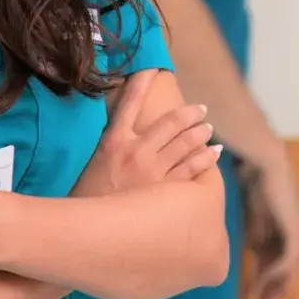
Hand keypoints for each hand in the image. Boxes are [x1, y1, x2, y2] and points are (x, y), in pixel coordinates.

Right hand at [75, 68, 223, 197]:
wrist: (85, 230)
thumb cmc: (86, 198)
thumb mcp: (92, 164)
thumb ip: (109, 145)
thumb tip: (122, 131)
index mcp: (113, 141)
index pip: (131, 102)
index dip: (143, 82)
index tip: (154, 68)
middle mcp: (136, 151)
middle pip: (172, 122)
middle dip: (191, 112)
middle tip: (200, 109)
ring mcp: (152, 171)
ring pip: (187, 142)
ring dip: (201, 132)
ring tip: (207, 129)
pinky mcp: (165, 192)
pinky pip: (192, 169)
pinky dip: (206, 158)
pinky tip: (213, 152)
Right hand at [241, 151, 298, 298]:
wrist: (263, 166)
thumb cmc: (255, 183)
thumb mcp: (254, 216)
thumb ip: (256, 235)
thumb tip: (254, 252)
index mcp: (284, 227)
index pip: (278, 258)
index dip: (268, 277)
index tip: (255, 293)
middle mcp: (295, 231)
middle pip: (288, 267)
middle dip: (275, 288)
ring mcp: (298, 231)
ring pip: (289, 267)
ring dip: (276, 285)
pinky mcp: (295, 230)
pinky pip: (288, 259)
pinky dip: (276, 272)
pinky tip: (264, 282)